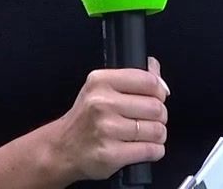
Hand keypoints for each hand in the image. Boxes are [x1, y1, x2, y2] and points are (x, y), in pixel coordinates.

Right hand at [45, 56, 170, 182]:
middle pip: (155, 107)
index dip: (160, 92)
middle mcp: (102, 103)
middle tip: (152, 120)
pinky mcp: (110, 154)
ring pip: (156, 130)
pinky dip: (155, 151)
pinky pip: (149, 150)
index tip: (158, 98)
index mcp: (101, 81)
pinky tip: (146, 148)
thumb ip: (131, 77)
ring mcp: (106, 129)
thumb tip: (156, 69)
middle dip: (160, 116)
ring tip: (148, 135)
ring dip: (158, 135)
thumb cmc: (86, 118)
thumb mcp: (101, 88)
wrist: (62, 148)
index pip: (149, 81)